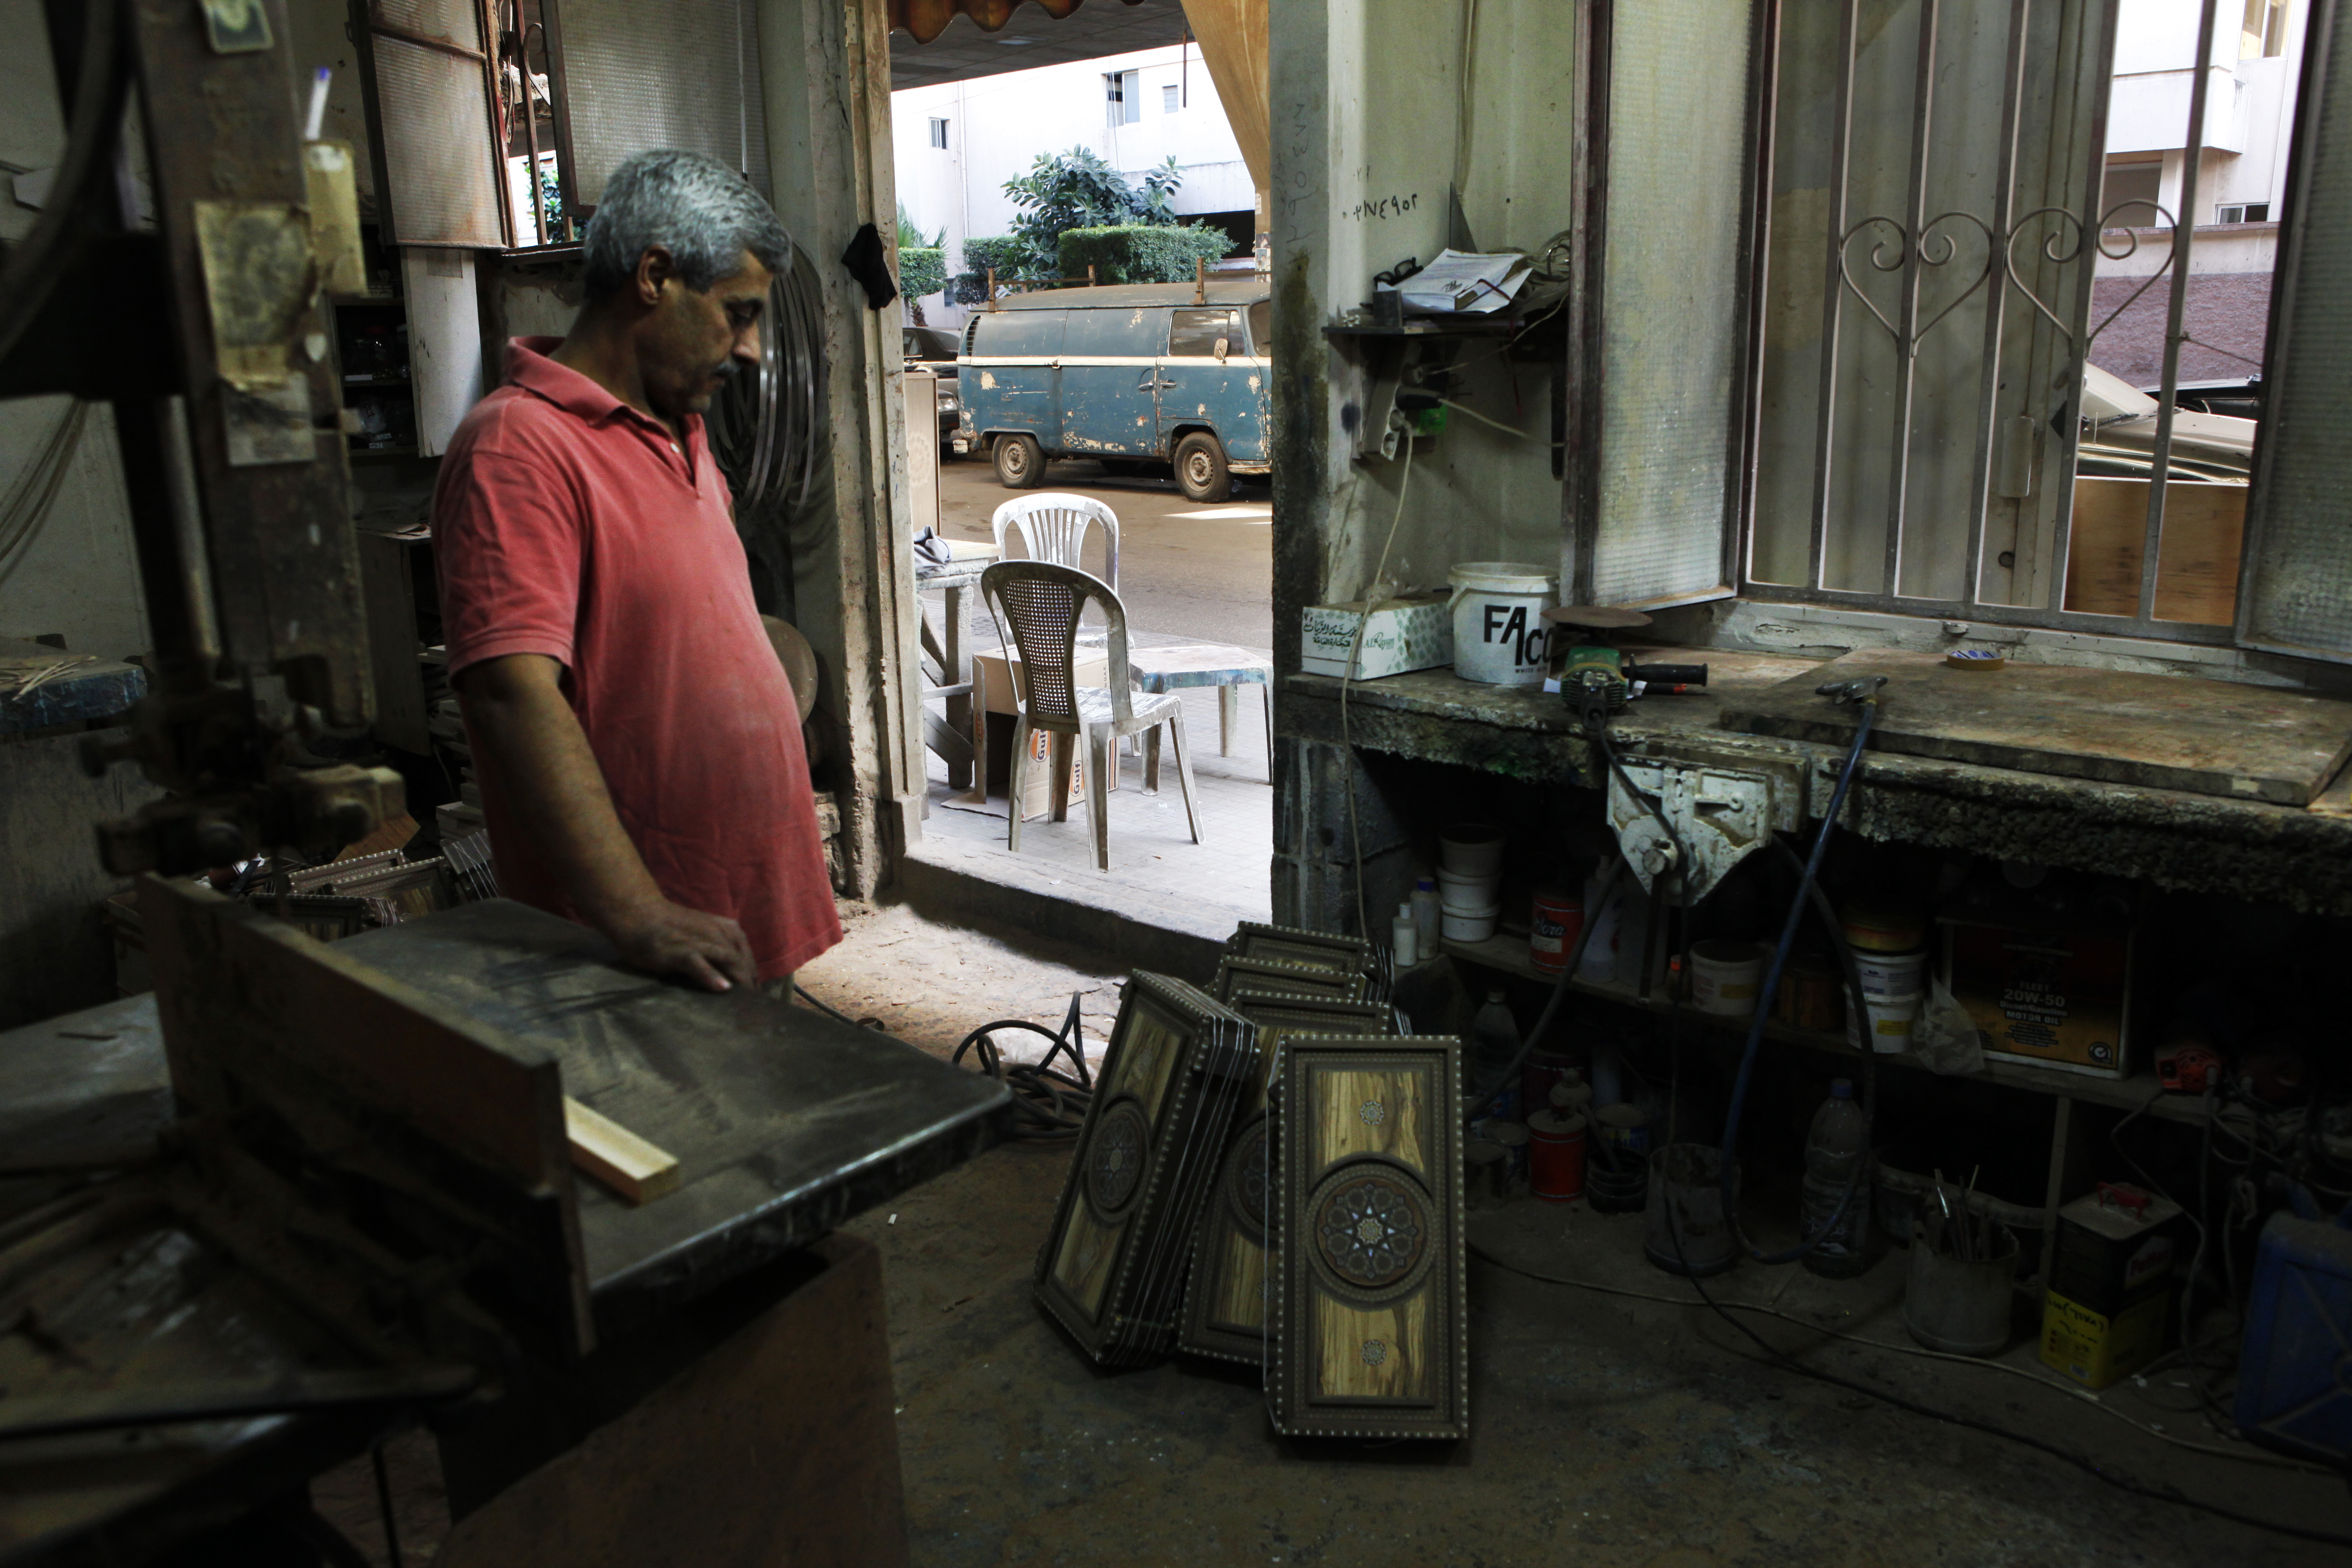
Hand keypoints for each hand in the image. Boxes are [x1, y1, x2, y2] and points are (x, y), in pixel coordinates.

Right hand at [606, 899, 756, 992]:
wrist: (639, 913)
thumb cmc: (671, 928)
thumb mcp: (702, 936)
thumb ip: (719, 952)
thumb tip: (733, 981)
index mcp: (727, 930)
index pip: (748, 959)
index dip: (753, 980)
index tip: (756, 1002)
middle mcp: (719, 934)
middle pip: (743, 963)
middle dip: (750, 986)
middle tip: (754, 1011)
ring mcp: (700, 941)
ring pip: (728, 961)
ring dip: (739, 982)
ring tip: (746, 1004)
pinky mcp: (680, 950)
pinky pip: (699, 963)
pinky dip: (711, 976)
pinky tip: (722, 989)